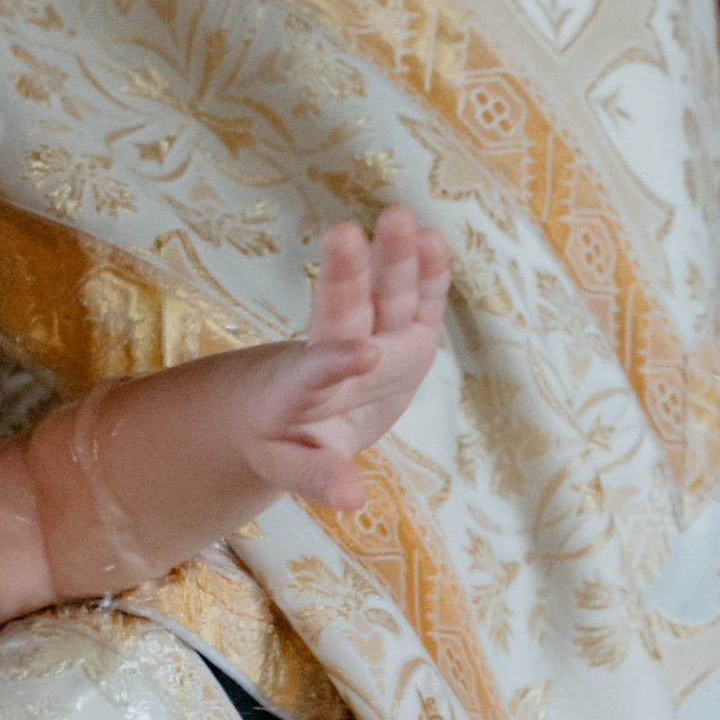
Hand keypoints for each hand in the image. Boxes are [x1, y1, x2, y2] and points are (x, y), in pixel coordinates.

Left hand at [238, 207, 449, 510]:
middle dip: (350, 277)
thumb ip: (319, 477)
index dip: (337, 363)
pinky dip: (428, 275)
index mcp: (306, 386)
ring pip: (384, 296)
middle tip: (344, 233)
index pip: (318, 371)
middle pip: (345, 312)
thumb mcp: (292, 465)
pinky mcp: (406, 335)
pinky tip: (434, 240)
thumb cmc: (284, 438)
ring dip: (393, 260)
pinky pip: (419, 302)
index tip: (363, 356)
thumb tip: (353, 500)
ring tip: (403, 219)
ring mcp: (377, 338)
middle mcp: (340, 352)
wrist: (290, 407)